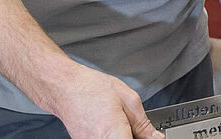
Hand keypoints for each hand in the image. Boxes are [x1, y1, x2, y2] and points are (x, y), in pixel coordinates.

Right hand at [45, 65, 163, 138]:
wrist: (65, 88)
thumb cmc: (92, 88)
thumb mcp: (128, 99)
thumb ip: (143, 124)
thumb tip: (155, 137)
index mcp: (115, 135)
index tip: (150, 136)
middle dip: (135, 136)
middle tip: (137, 128)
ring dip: (123, 134)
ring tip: (120, 123)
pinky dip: (112, 134)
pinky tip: (111, 124)